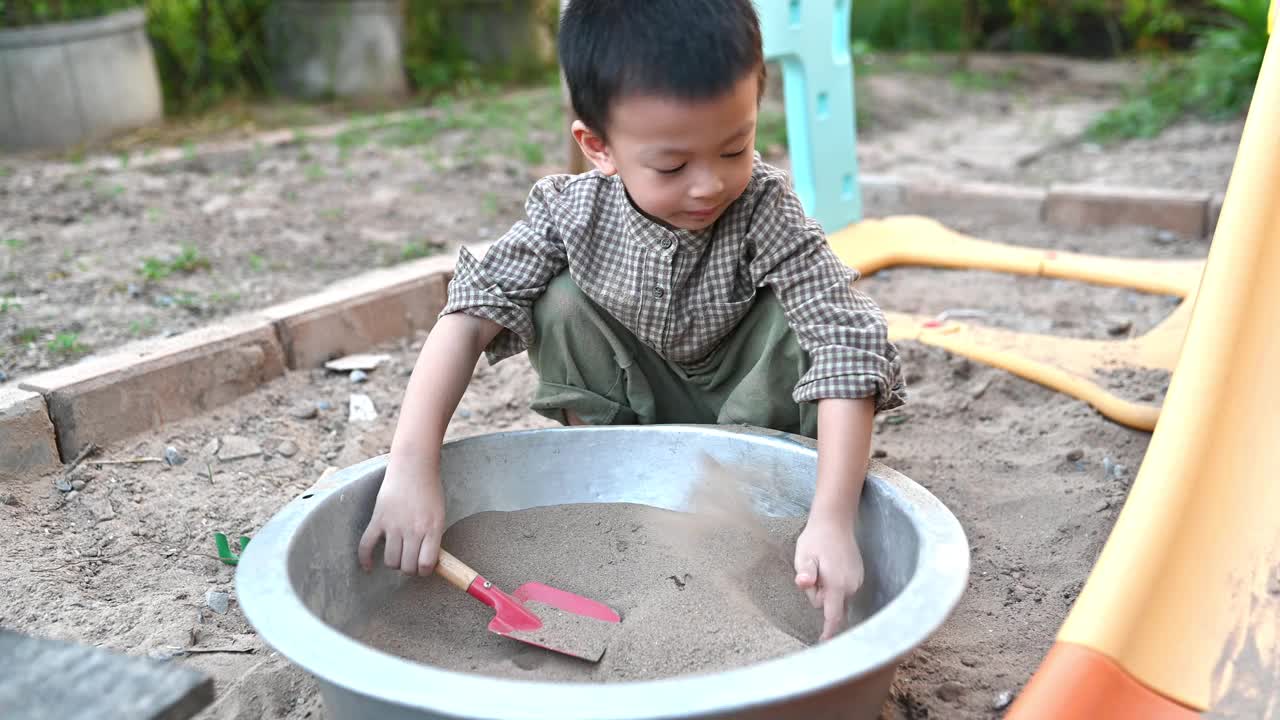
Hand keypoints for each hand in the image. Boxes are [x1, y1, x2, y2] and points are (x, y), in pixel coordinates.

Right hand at [357, 453, 445, 574]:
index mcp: (432, 529)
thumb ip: (434, 537)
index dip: (424, 571)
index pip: (426, 564)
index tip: (423, 567)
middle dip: (409, 569)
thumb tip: (428, 562)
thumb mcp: (439, 515)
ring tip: (397, 556)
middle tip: (410, 561)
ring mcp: (393, 525)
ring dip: (394, 563)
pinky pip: (366, 545)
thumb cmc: (429, 490)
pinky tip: (368, 566)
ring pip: (390, 561)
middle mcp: (412, 530)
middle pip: (407, 567)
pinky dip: (365, 559)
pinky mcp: (377, 519)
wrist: (413, 467)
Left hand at [794, 516, 864, 640]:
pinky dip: (834, 584)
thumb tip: (803, 584)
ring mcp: (857, 581)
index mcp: (837, 584)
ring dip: (826, 588)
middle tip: (811, 571)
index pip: (833, 616)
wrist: (835, 521)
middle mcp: (851, 586)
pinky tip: (829, 566)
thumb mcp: (804, 554)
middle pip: (829, 605)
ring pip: (836, 597)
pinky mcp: (858, 576)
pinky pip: (842, 590)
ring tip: (821, 565)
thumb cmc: (816, 538)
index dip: (829, 633)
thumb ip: (805, 573)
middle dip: (818, 595)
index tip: (824, 645)